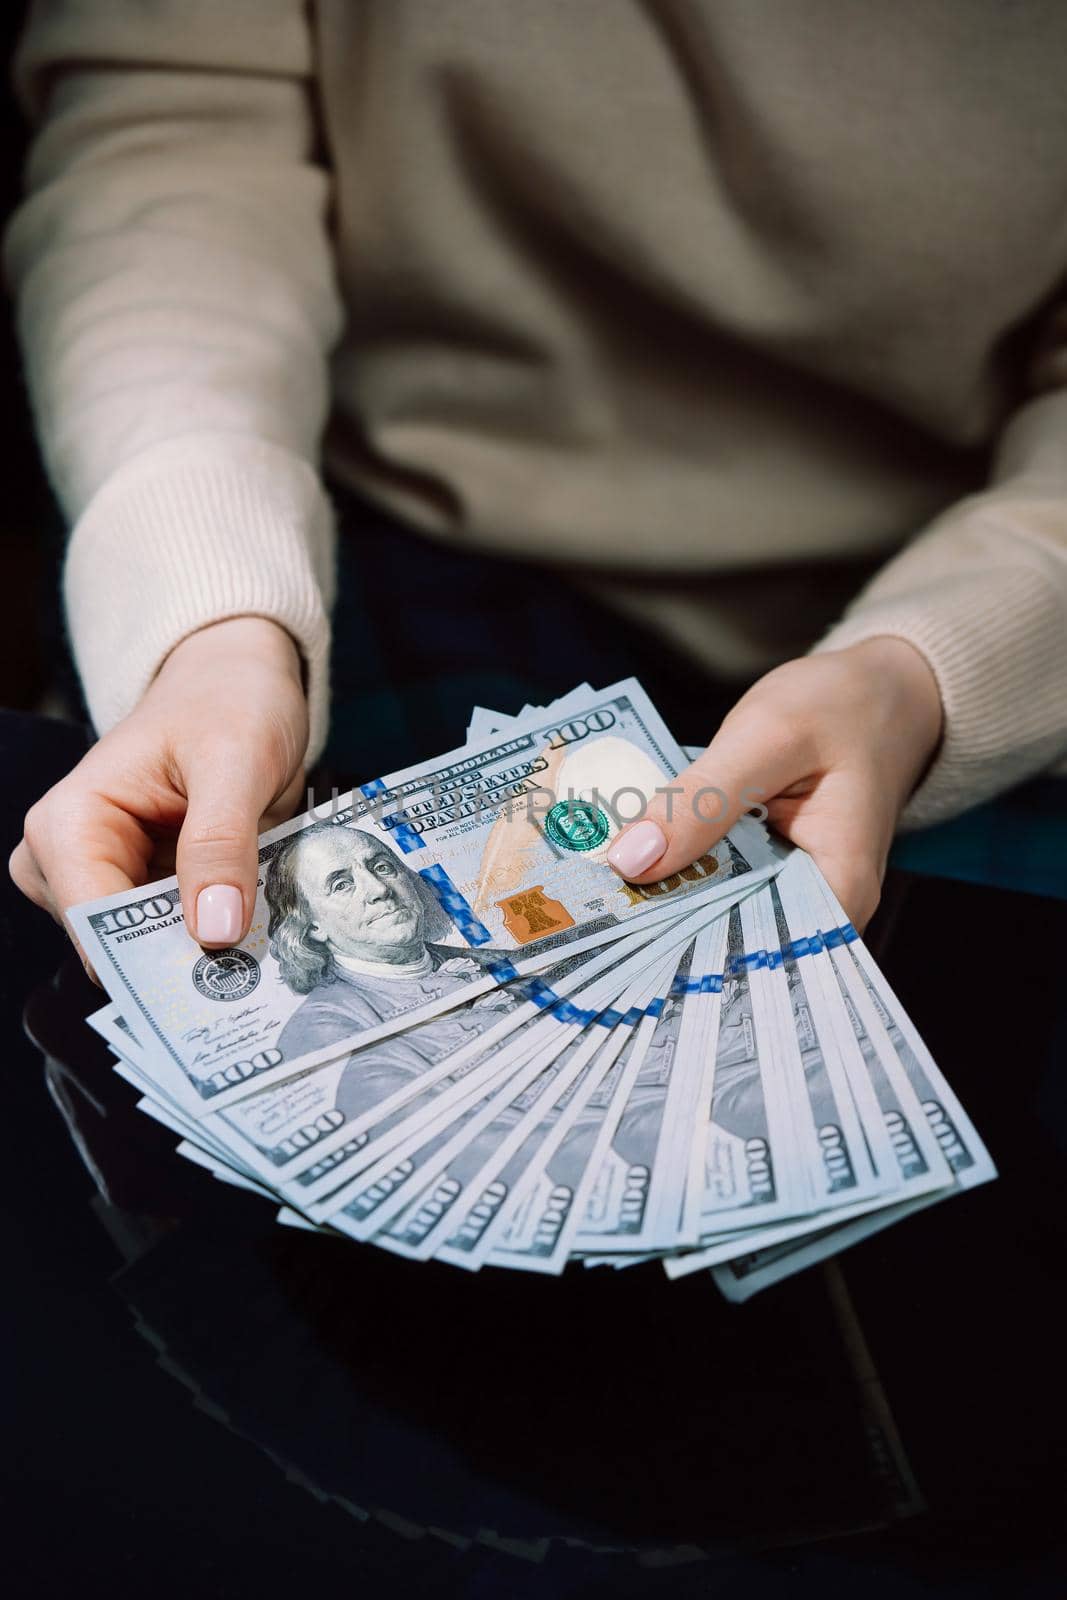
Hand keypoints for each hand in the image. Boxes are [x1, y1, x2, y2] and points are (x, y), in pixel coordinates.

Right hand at [10, 617, 308, 973]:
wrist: (237, 680)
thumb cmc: (226, 700)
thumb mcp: (235, 761)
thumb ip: (220, 843)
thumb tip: (213, 930)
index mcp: (67, 824)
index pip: (96, 929)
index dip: (159, 963)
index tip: (226, 982)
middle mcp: (67, 860)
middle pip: (120, 950)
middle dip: (190, 961)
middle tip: (261, 961)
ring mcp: (104, 879)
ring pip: (150, 951)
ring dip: (210, 950)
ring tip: (265, 931)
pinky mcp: (142, 889)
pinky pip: (176, 935)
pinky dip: (218, 933)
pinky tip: (256, 922)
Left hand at [605, 638, 942, 930]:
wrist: (879, 689)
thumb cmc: (843, 707)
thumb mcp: (769, 737)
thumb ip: (702, 799)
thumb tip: (629, 861)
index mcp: (837, 891)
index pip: (753, 955)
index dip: (680, 957)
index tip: (610, 952)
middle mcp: (815, 908)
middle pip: (726, 940)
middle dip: (655, 931)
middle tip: (577, 922)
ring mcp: (787, 890)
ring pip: (712, 911)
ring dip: (656, 899)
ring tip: (583, 899)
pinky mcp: (762, 868)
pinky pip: (712, 881)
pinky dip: (673, 869)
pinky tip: (619, 862)